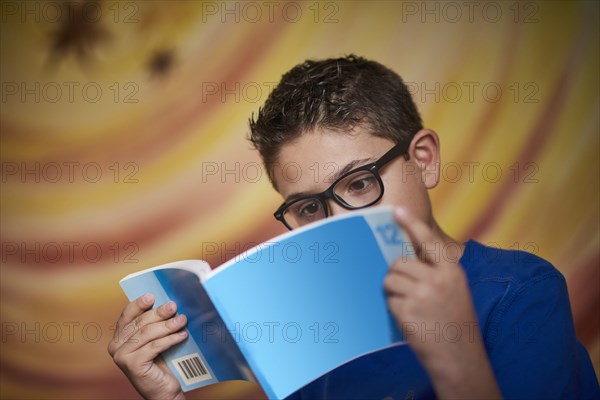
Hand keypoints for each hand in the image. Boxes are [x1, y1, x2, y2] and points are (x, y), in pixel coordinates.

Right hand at [108, 294, 187, 399]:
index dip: (139, 304)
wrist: (163, 391)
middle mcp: (115, 346)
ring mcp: (122, 356)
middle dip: (159, 313)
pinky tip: (182, 335)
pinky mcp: (132, 364)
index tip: (152, 296)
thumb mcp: (154, 341)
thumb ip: (154, 326)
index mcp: (119, 337)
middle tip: (174, 307)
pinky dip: (170, 339)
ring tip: (182, 320)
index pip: (127, 315)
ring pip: (147, 333)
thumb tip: (168, 304)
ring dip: (168, 325)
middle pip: (140, 323)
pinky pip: (154, 346)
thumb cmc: (161, 364)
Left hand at [384, 207, 501, 398]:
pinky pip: (389, 300)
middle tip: (405, 288)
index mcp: (452, 272)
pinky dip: (394, 307)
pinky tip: (409, 319)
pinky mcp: (407, 311)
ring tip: (409, 305)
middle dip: (396, 274)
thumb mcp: (455, 291)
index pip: (429, 241)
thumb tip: (406, 257)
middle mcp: (437, 280)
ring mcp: (421, 295)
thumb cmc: (456, 323)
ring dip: (393, 290)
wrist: (460, 359)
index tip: (396, 210)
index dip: (411, 224)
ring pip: (390, 279)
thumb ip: (436, 272)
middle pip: (399, 263)